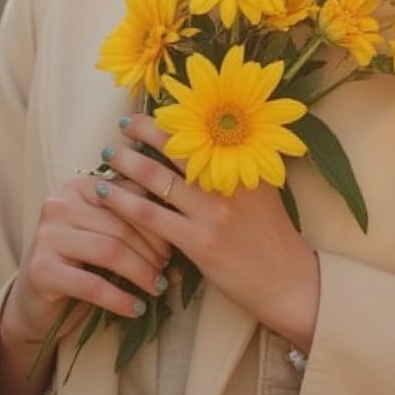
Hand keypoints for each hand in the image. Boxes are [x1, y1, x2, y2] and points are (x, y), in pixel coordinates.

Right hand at [2, 169, 172, 349]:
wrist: (36, 301)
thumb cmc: (82, 261)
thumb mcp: (106, 230)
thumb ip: (132, 215)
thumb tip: (182, 216)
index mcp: (79, 186)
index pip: (129, 197)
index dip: (158, 222)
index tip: (175, 244)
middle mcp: (59, 204)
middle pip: (121, 225)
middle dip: (152, 250)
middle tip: (168, 270)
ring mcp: (46, 236)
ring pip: (110, 251)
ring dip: (141, 273)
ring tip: (158, 287)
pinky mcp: (40, 270)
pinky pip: (92, 284)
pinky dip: (120, 299)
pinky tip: (136, 308)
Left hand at [95, 115, 320, 351]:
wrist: (289, 282)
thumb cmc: (274, 237)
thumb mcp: (261, 192)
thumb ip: (234, 170)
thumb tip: (200, 149)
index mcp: (244, 164)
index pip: (200, 132)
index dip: (171, 120)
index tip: (151, 113)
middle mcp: (227, 181)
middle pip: (175, 147)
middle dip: (143, 131)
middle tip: (122, 125)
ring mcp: (211, 212)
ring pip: (155, 178)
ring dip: (126, 162)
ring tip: (108, 155)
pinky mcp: (197, 242)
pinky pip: (149, 216)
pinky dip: (123, 202)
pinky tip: (106, 194)